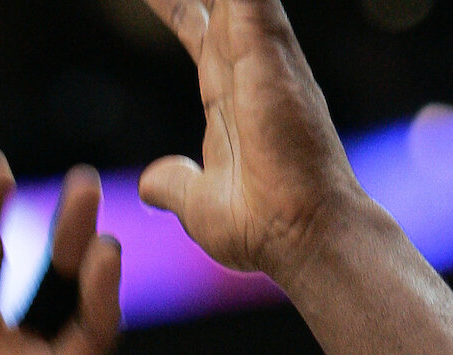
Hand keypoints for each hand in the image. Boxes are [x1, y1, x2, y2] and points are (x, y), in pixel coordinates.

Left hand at [137, 0, 362, 283]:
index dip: (172, 4)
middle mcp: (248, 62)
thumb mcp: (198, 205)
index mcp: (229, 94)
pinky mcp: (266, 44)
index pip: (197, 30)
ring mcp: (260, 49)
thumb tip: (152, 181)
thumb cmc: (262, 227)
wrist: (300, 234)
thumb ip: (174, 184)